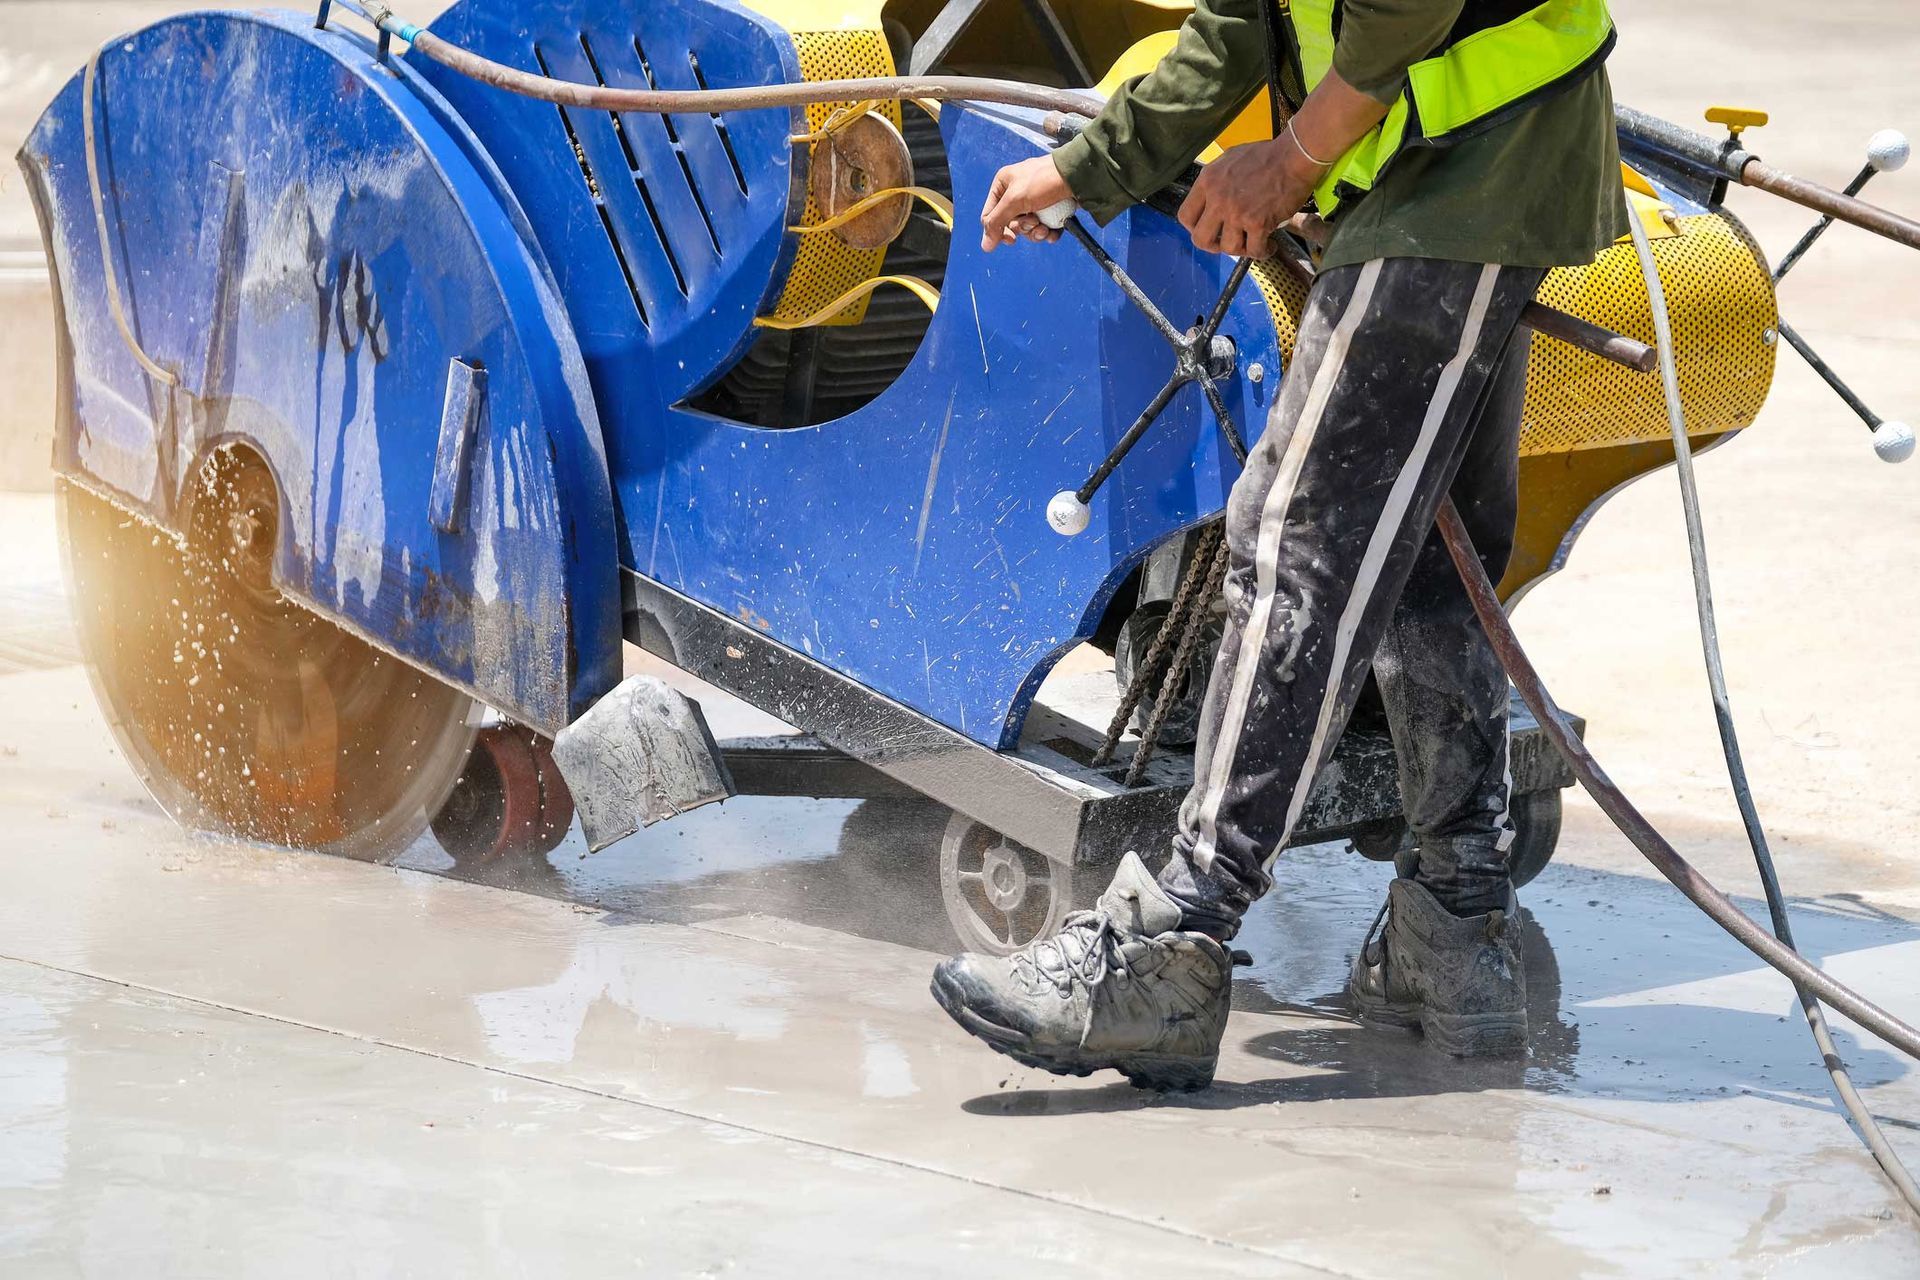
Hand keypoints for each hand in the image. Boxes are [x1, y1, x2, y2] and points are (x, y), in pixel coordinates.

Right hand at [980, 156, 1072, 252]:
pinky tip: (1053, 232)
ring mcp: (1033, 202)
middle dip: (1023, 228)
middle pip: (1010, 224)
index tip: (1011, 240)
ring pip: (1027, 229)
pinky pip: (1042, 228)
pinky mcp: (1049, 209)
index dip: (998, 230)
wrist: (1077, 176)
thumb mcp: (1014, 200)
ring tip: (1045, 227)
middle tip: (1033, 222)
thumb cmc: (1043, 182)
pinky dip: (1047, 233)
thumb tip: (985, 246)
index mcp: (1003, 184)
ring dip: (1036, 232)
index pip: (990, 215)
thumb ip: (996, 222)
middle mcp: (1016, 192)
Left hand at [1178, 138, 1320, 257]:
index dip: (1194, 228)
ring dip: (1241, 249)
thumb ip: (1216, 181)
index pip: (1185, 216)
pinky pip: (1255, 251)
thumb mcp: (1230, 159)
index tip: (1208, 229)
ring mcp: (1237, 213)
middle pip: (1200, 239)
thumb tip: (1211, 198)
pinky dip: (1263, 252)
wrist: (1294, 156)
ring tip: (1253, 242)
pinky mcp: (1258, 223)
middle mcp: (1218, 199)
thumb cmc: (1266, 155)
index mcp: (1207, 181)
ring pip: (1228, 248)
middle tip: (1226, 243)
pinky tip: (1270, 246)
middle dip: (1213, 246)